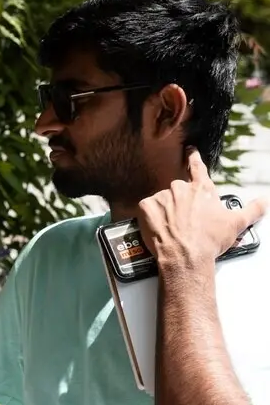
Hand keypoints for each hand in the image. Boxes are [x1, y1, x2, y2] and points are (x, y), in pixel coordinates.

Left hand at [136, 149, 265, 271]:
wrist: (185, 256)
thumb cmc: (210, 240)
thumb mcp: (237, 224)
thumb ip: (253, 209)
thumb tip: (265, 201)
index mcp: (202, 189)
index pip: (198, 167)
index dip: (193, 157)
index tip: (189, 149)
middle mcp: (181, 188)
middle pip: (178, 190)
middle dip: (181, 203)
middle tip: (185, 221)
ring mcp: (162, 196)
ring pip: (162, 200)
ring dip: (165, 211)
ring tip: (173, 228)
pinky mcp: (146, 206)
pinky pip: (146, 208)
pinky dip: (151, 216)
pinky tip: (159, 227)